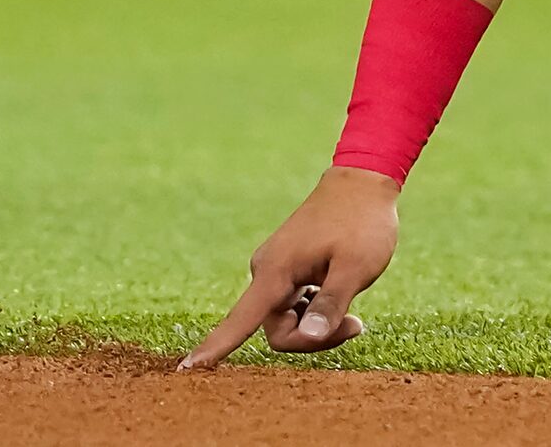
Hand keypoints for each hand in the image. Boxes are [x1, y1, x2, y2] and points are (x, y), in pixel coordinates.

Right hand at [178, 166, 399, 369]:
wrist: (362, 181)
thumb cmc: (362, 223)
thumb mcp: (356, 267)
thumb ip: (330, 304)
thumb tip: (307, 336)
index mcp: (277, 270)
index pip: (241, 319)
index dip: (215, 346)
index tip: (187, 368)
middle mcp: (267, 272)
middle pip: (279, 332)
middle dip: (314, 337)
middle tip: (355, 323)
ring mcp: (276, 272)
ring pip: (287, 323)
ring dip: (319, 325)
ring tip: (353, 312)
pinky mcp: (286, 272)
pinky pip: (293, 310)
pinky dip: (316, 312)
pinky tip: (339, 295)